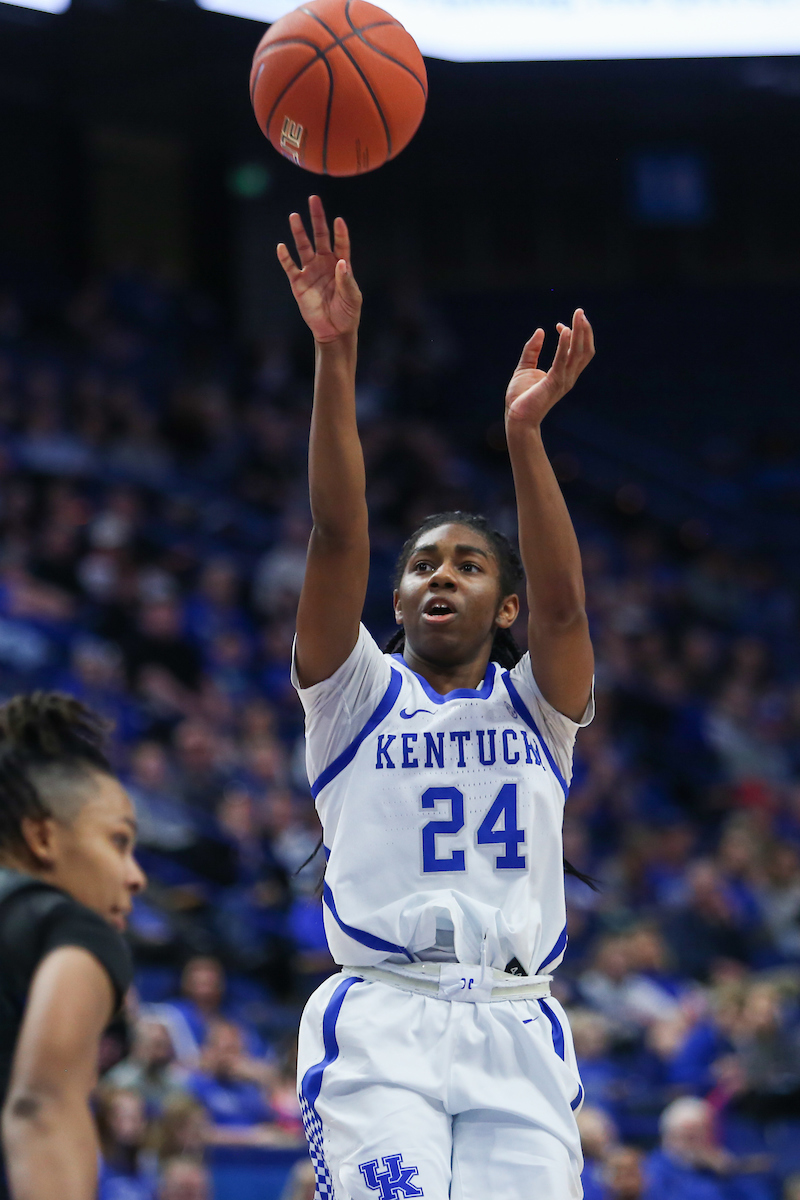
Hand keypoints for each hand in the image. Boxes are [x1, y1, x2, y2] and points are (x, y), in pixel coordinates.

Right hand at [277, 195, 361, 343]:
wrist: (334, 331)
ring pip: (303, 247)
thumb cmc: (347, 313)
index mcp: (341, 264)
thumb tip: (341, 263)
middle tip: (314, 200)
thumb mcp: (352, 297)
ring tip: (294, 216)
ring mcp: (310, 271)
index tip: (338, 221)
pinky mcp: (298, 283)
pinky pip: (290, 267)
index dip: (340, 233)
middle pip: (320, 236)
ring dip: (299, 232)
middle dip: (317, 219)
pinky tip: (281, 246)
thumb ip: (346, 280)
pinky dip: (285, 258)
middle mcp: (324, 263)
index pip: (340, 244)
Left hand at [505, 309, 594, 429]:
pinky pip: (562, 360)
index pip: (577, 351)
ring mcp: (563, 380)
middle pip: (584, 350)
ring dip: (579, 332)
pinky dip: (564, 345)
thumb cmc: (520, 397)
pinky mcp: (553, 383)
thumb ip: (532, 350)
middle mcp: (568, 377)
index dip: (573, 335)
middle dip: (584, 330)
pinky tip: (564, 330)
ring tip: (578, 315)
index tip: (560, 325)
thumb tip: (540, 331)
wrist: (516, 417)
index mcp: (564, 374)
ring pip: (577, 353)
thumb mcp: (525, 368)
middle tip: (580, 312)